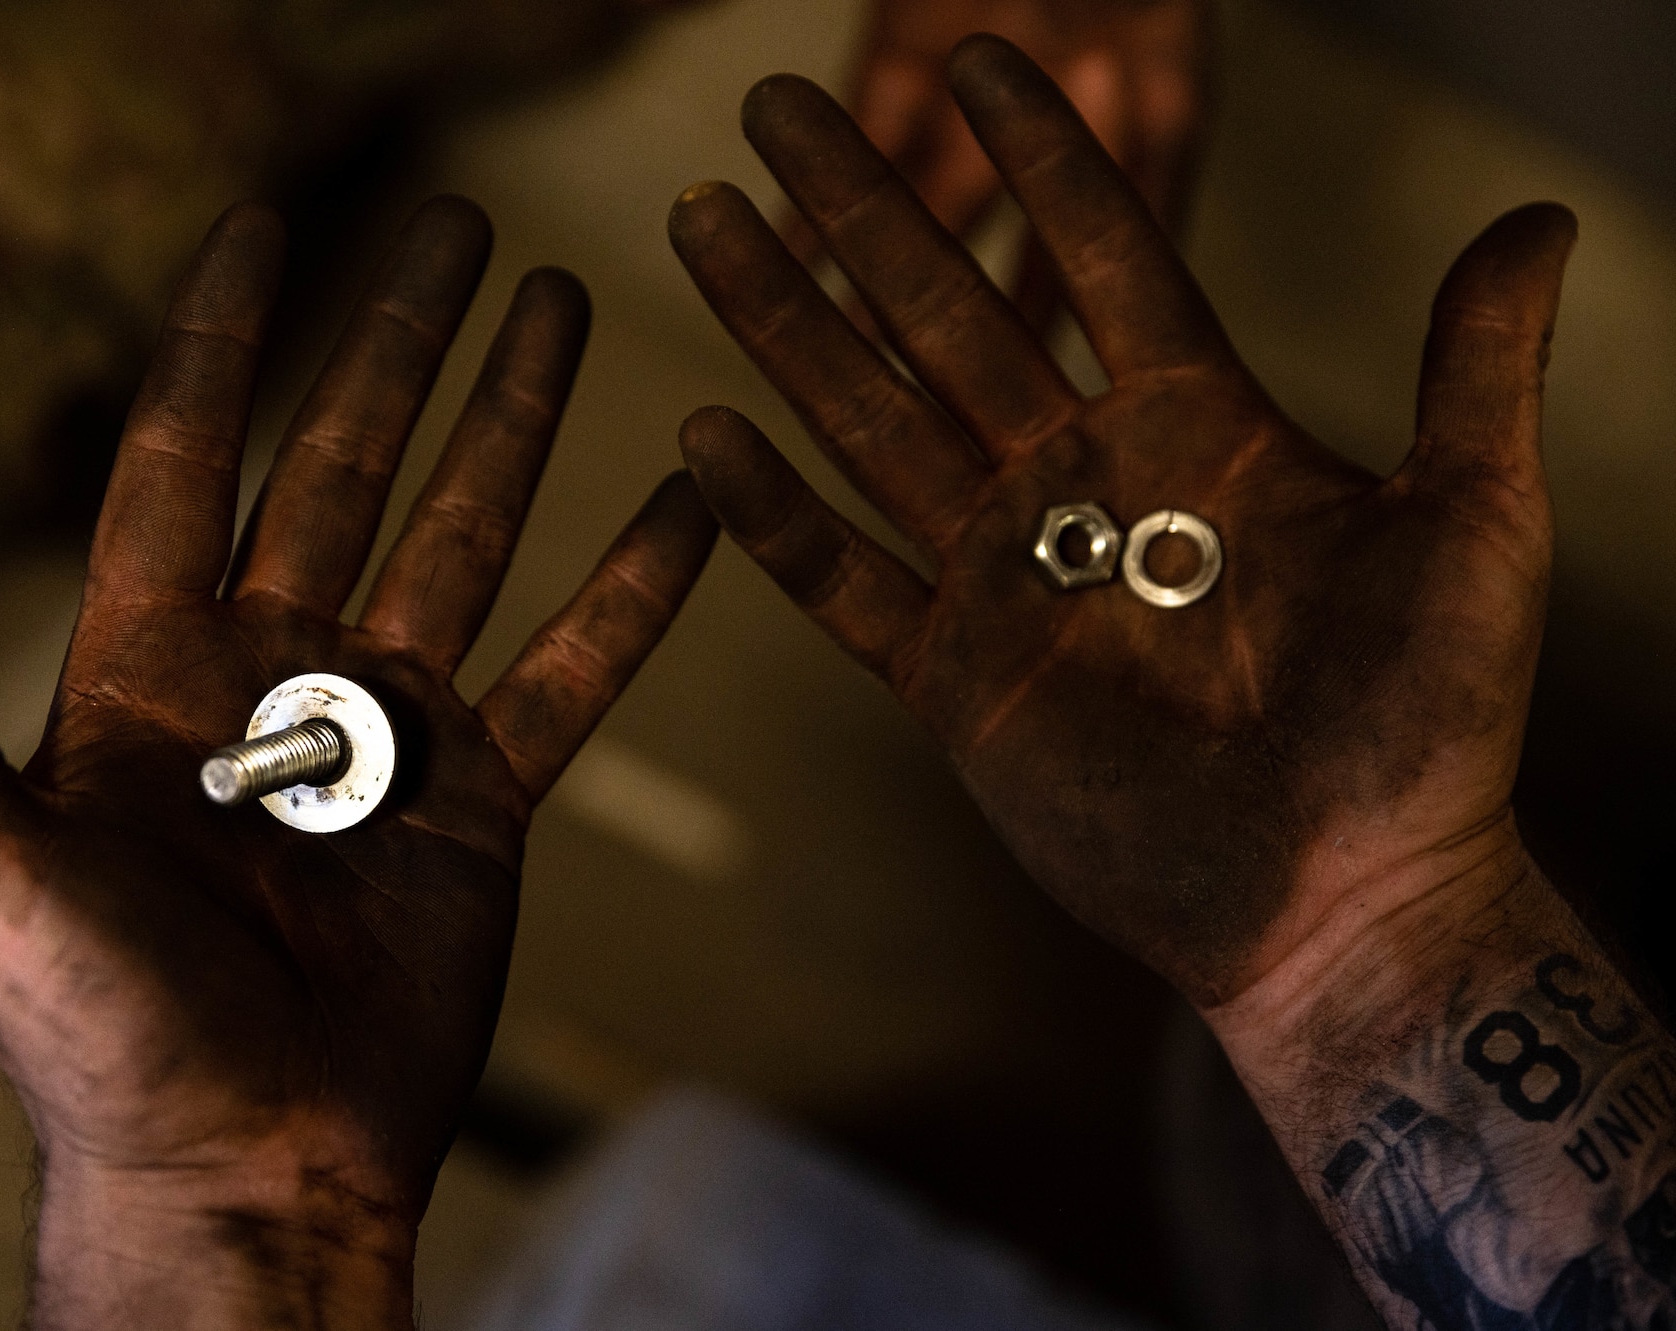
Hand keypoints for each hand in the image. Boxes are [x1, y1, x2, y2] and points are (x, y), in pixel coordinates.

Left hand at [0, 199, 716, 1327]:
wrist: (247, 1172)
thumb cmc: (99, 1041)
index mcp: (146, 673)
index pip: (187, 464)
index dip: (224, 344)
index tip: (267, 228)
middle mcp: (269, 682)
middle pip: (345, 473)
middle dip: (403, 349)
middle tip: (467, 233)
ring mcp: (381, 738)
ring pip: (462, 543)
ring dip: (517, 428)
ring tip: (565, 313)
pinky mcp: (477, 806)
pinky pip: (568, 678)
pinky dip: (629, 596)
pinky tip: (685, 508)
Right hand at [670, 39, 1573, 1007]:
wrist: (1344, 902)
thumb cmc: (1427, 732)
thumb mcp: (1472, 533)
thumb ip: (1474, 374)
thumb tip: (1543, 221)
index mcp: (1196, 425)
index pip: (1100, 256)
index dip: (1042, 158)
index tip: (983, 53)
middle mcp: (1082, 483)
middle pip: (947, 314)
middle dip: (862, 208)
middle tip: (776, 109)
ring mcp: (1006, 578)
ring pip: (871, 422)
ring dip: (787, 324)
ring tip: (708, 225)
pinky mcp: (954, 678)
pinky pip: (847, 580)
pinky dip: (775, 516)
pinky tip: (707, 433)